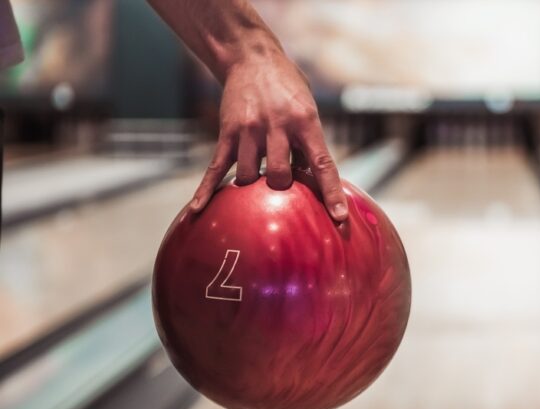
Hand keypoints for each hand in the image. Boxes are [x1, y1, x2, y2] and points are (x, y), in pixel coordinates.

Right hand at [189, 54, 347, 220]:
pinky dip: (207, 190)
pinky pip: (217, 167)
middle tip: (283, 183)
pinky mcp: (227, 132)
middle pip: (280, 176)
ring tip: (257, 180)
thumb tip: (313, 181)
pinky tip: (196, 210)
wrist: (252, 58)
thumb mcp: (308, 109)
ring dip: (254, 186)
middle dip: (283, 188)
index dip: (331, 192)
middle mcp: (277, 126)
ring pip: (249, 177)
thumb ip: (310, 143)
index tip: (339, 216)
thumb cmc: (287, 88)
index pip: (322, 163)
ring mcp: (249, 130)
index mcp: (305, 121)